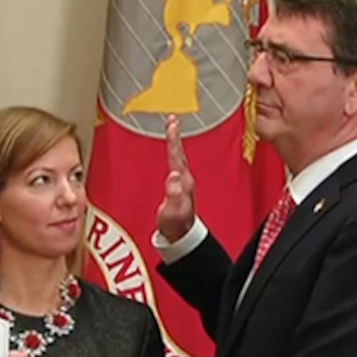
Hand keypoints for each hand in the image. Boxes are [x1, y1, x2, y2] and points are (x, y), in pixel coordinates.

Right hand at [156, 114, 195, 242]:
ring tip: (171, 130)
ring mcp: (184, 183)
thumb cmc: (175, 226)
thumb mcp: (172, 212)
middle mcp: (185, 180)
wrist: (180, 236)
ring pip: (179, 157)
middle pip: (179, 153)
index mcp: (183, 182)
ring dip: (175, 143)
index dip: (173, 139)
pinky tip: (172, 153)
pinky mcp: (180, 187)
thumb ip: (173, 195)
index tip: (171, 123)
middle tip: (171, 120)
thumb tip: (173, 176)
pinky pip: (176, 164)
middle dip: (175, 136)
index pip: (177, 155)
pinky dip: (174, 154)